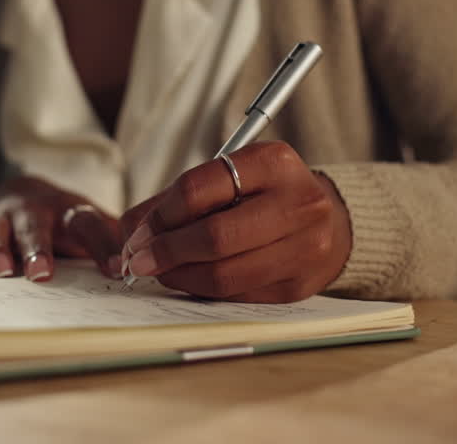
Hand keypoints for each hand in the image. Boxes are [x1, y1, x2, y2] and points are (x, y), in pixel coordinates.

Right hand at [0, 176, 122, 281]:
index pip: (88, 225)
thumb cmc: (64, 220)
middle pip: (36, 228)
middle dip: (38, 249)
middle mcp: (32, 212)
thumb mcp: (91, 225)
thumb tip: (151, 265)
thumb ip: (114, 242)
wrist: (20, 192)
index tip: (117, 270)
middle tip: (43, 273)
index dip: (103, 246)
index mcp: (68, 212)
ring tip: (2, 273)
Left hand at [119, 142, 351, 302]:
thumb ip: (176, 200)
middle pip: (215, 237)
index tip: (138, 232)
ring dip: (179, 277)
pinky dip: (203, 290)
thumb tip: (127, 235)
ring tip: (159, 272)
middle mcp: (298, 202)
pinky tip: (189, 280)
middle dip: (166, 252)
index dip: (161, 215)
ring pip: (224, 274)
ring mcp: (305, 247)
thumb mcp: (228, 178)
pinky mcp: (299, 284)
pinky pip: (237, 294)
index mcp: (274, 162)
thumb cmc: (263, 196)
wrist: (328, 221)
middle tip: (137, 260)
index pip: (200, 189)